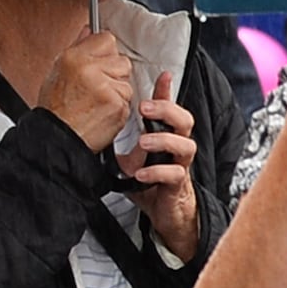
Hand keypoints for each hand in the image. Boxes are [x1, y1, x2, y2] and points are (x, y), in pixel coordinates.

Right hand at [38, 28, 139, 147]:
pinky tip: (102, 114)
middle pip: (121, 60)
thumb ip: (76, 49)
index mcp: (74, 58)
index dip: (106, 54)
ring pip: (126, 82)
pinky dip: (118, 108)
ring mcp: (105, 86)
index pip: (107, 40)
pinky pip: (128, 100)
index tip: (101, 64)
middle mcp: (90, 69)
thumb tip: (88, 31)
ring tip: (97, 103)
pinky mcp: (117, 104)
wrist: (56, 140)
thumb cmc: (55, 111)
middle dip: (113, 74)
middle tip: (96, 89)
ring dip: (117, 93)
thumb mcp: (57, 73)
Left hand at [126, 89, 202, 259]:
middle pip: (185, 120)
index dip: (167, 91)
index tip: (163, 74)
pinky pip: (174, 175)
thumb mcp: (133, 154)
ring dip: (163, 140)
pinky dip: (156, 173)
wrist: (163, 213)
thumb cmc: (149, 181)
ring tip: (142, 142)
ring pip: (186, 145)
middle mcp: (177, 147)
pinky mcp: (178, 186)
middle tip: (144, 108)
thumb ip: (124, 138)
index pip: (170, 109)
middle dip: (166, 110)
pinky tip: (140, 174)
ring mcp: (180, 166)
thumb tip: (100, 119)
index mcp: (166, 136)